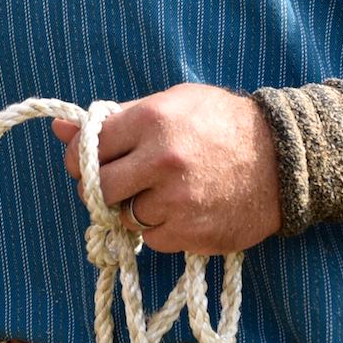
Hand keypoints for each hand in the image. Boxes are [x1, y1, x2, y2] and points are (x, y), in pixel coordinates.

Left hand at [53, 84, 279, 255]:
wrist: (284, 159)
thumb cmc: (221, 124)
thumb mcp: (170, 105)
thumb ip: (115, 118)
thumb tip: (58, 127)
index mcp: (150, 121)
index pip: (88, 148)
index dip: (82, 157)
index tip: (88, 161)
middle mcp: (160, 162)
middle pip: (98, 187)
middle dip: (100, 186)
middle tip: (116, 182)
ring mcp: (175, 201)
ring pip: (123, 216)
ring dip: (131, 208)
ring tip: (155, 193)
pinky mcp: (190, 234)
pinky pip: (151, 238)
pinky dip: (157, 228)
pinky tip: (178, 210)